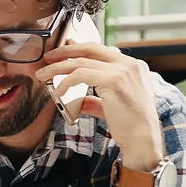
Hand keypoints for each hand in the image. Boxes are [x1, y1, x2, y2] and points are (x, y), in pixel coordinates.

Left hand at [36, 42, 163, 169]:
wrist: (143, 138)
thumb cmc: (129, 125)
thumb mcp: (112, 105)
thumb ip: (96, 98)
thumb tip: (79, 99)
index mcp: (132, 66)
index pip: (101, 50)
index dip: (79, 48)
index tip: (63, 48)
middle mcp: (129, 64)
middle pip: (90, 49)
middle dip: (65, 51)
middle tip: (48, 57)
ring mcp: (122, 70)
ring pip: (81, 62)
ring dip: (57, 68)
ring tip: (43, 75)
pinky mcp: (113, 80)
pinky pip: (80, 75)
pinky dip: (65, 82)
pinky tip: (58, 91)